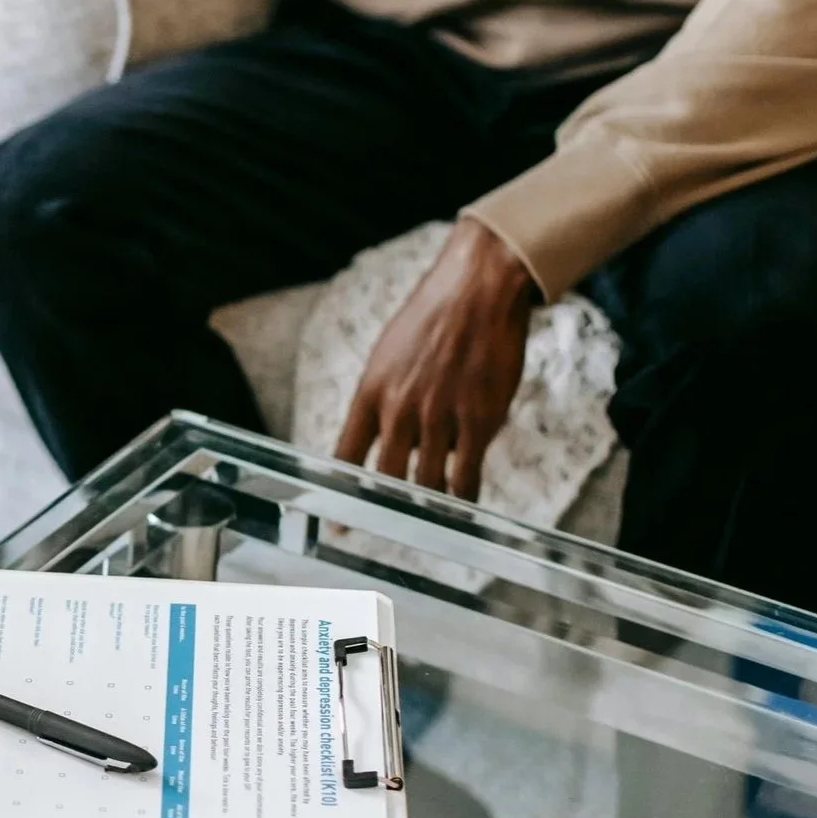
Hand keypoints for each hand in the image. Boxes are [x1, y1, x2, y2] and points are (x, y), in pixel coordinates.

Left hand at [336, 218, 535, 501]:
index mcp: (372, 391)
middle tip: (392, 529)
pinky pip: (467, 475)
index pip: (346, 455)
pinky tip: (463, 505)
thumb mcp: (389, 353)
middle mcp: (401, 408)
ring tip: (431, 519)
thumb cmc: (433, 317)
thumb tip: (383, 437)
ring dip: (429, 506)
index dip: (341, 494)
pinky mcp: (479, 420)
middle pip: (386, 479)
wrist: (478, 289)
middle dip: (387, 510)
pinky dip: (464, 497)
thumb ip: (383, 397)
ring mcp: (440, 417)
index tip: (337, 521)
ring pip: (428, 484)